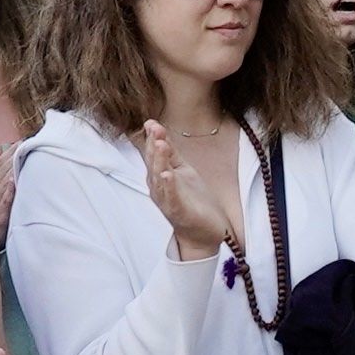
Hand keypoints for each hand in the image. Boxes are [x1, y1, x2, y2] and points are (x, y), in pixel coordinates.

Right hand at [141, 120, 237, 262]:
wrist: (202, 231)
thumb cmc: (192, 200)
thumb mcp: (182, 171)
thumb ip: (171, 153)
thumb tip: (158, 131)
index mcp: (159, 176)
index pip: (152, 154)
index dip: (151, 138)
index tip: (151, 122)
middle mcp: (158, 188)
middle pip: (153, 164)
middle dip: (153, 146)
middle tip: (154, 129)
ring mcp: (167, 200)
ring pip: (159, 178)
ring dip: (159, 161)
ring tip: (160, 145)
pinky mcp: (178, 211)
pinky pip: (171, 197)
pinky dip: (168, 186)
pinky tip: (167, 175)